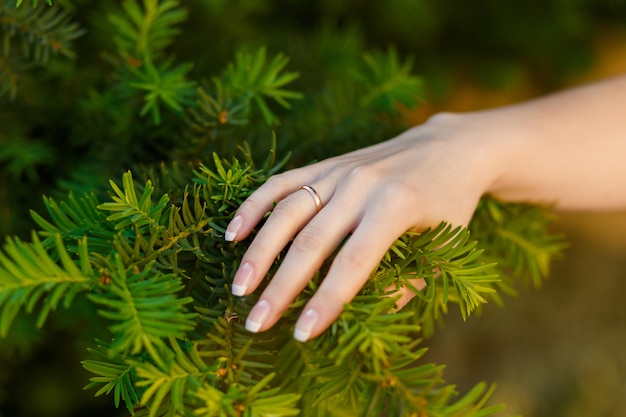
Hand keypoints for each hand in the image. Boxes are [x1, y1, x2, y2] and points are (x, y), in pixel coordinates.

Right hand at [224, 113, 497, 341]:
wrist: (448, 148)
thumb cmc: (449, 202)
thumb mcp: (444, 244)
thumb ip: (406, 282)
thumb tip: (359, 317)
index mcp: (396, 206)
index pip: (353, 262)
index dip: (327, 300)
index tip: (302, 333)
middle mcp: (361, 185)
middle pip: (311, 242)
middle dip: (281, 287)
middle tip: (257, 323)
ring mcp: (339, 171)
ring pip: (288, 212)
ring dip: (260, 251)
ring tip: (240, 287)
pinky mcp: (325, 164)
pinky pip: (281, 183)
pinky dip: (255, 206)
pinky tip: (234, 233)